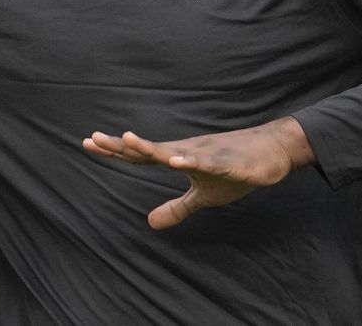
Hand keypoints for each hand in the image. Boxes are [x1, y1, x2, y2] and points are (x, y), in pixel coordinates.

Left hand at [83, 117, 315, 229]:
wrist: (272, 150)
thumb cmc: (236, 169)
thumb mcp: (203, 195)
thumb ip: (176, 208)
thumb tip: (150, 223)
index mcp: (179, 158)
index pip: (141, 155)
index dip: (116, 150)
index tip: (89, 142)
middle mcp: (187, 151)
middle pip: (150, 149)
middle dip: (123, 145)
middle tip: (94, 138)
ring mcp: (207, 155)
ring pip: (176, 151)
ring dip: (154, 148)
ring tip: (130, 140)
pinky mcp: (229, 163)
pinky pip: (210, 163)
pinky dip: (195, 161)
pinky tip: (179, 161)